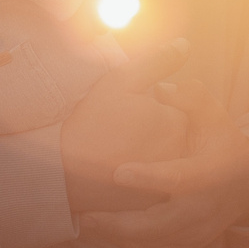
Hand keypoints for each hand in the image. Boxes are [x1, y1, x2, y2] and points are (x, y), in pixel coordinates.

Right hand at [61, 38, 191, 213]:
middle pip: (173, 133)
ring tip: (116, 149)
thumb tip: (186, 45)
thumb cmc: (91, 122)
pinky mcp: (152, 203)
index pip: (176, 107)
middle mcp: (179, 155)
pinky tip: (115, 169)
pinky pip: (153, 183)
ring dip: (147, 152)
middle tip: (120, 131)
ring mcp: (168, 182)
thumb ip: (158, 62)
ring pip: (164, 158)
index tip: (127, 113)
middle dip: (154, 129)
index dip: (151, 106)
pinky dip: (139, 176)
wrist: (62, 173)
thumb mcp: (121, 81)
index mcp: (176, 123)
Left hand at [83, 81, 248, 247]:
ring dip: (119, 238)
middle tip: (86, 216)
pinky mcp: (192, 245)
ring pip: (156, 244)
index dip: (150, 178)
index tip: (118, 174)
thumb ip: (190, 97)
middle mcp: (206, 207)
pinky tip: (106, 234)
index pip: (180, 179)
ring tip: (87, 226)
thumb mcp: (214, 115)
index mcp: (211, 173)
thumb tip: (160, 88)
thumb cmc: (222, 142)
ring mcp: (200, 231)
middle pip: (161, 224)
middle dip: (121, 224)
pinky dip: (131, 246)